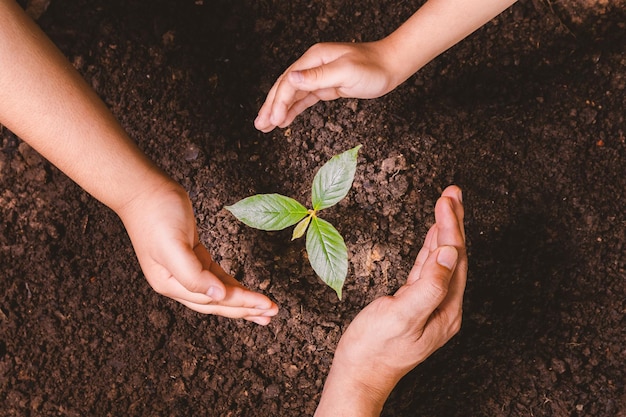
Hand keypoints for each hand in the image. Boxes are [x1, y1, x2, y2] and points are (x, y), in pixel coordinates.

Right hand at [116, 179, 278, 324]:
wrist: (143, 189)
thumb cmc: (156, 214)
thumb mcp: (172, 246)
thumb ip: (192, 275)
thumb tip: (217, 295)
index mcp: (170, 284)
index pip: (213, 300)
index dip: (241, 302)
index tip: (264, 304)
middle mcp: (176, 282)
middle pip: (217, 302)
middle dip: (246, 308)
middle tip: (272, 314)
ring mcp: (184, 270)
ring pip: (218, 291)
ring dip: (241, 300)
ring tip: (264, 309)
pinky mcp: (192, 255)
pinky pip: (216, 276)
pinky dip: (231, 284)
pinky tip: (244, 291)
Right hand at [255, 41, 399, 132]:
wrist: (391, 66)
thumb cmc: (372, 68)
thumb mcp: (345, 72)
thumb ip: (318, 76)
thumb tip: (292, 78)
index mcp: (314, 59)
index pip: (289, 82)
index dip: (279, 101)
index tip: (274, 120)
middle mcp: (313, 66)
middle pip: (285, 87)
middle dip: (271, 106)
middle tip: (259, 125)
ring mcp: (319, 76)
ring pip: (293, 95)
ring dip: (279, 110)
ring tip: (265, 126)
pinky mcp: (326, 86)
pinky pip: (305, 99)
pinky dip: (293, 110)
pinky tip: (285, 120)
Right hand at [315, 185, 465, 415]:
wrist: (358, 373)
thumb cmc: (375, 348)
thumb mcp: (402, 315)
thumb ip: (428, 285)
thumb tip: (448, 252)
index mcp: (446, 309)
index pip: (454, 257)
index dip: (451, 226)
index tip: (446, 199)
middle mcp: (444, 306)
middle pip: (454, 256)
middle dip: (454, 222)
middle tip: (453, 192)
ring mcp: (430, 305)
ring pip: (442, 260)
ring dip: (444, 230)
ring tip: (447, 204)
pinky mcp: (415, 303)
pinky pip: (428, 269)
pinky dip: (431, 247)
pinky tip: (432, 236)